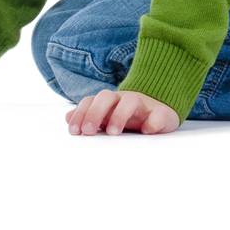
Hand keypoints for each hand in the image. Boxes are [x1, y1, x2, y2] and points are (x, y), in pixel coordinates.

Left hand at [65, 88, 179, 135]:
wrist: (162, 108)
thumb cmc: (129, 116)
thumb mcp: (108, 116)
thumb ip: (88, 115)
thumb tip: (67, 117)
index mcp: (110, 102)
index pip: (91, 101)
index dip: (81, 114)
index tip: (75, 132)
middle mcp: (124, 100)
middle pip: (106, 97)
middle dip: (95, 112)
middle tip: (89, 131)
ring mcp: (144, 105)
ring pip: (131, 100)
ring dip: (120, 115)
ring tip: (113, 132)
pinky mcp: (162, 114)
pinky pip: (158, 114)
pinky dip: (152, 122)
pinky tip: (146, 131)